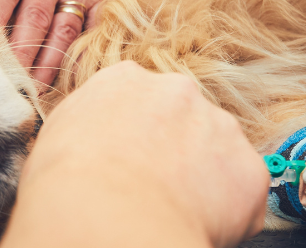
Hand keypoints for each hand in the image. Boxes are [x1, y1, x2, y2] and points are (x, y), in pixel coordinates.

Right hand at [2, 62, 267, 247]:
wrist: (102, 215)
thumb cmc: (65, 183)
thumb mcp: (57, 134)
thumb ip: (85, 123)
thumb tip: (87, 141)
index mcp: (125, 80)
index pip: (141, 101)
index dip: (137, 134)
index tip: (130, 160)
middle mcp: (178, 91)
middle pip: (185, 120)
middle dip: (176, 150)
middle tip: (154, 189)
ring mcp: (220, 127)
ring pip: (218, 153)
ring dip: (204, 178)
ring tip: (173, 212)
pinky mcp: (249, 171)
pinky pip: (243, 192)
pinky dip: (229, 212)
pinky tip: (194, 225)